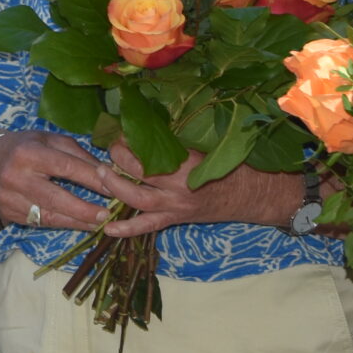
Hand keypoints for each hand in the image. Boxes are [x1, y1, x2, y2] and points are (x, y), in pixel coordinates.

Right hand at [0, 129, 144, 235]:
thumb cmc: (27, 147)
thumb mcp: (50, 140)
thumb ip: (78, 155)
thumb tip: (108, 171)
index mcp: (28, 152)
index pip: (66, 167)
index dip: (92, 180)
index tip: (114, 189)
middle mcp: (15, 176)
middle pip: (55, 197)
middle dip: (84, 209)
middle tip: (107, 215)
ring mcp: (9, 197)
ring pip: (48, 215)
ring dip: (76, 222)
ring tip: (98, 224)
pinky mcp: (8, 213)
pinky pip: (40, 222)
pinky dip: (62, 225)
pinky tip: (78, 224)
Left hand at [108, 148, 299, 235]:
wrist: (252, 194)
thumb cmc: (232, 165)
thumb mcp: (207, 147)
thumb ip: (179, 140)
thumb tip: (149, 123)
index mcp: (188, 163)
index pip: (152, 151)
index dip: (132, 141)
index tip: (124, 131)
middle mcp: (179, 187)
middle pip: (139, 173)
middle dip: (119, 160)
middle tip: (110, 149)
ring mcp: (176, 206)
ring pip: (136, 200)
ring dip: (114, 187)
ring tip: (99, 174)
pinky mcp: (175, 219)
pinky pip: (147, 227)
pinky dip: (126, 229)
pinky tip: (106, 228)